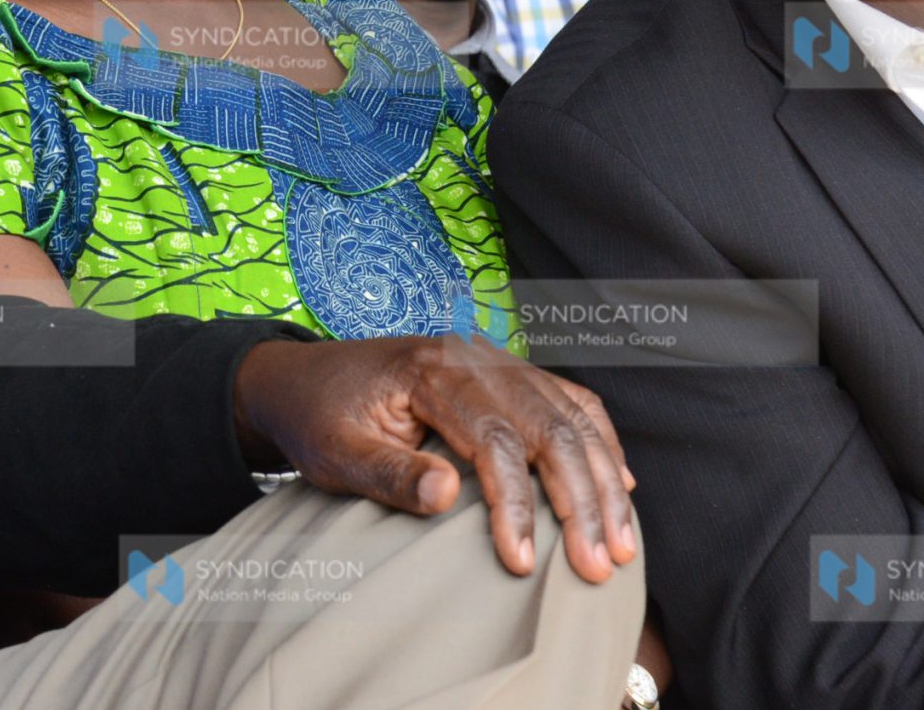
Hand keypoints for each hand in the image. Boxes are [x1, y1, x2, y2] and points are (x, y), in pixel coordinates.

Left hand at [231, 336, 638, 584]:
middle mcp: (474, 358)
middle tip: (600, 564)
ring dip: (604, 479)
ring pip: (570, 415)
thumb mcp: (335, 452)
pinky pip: (569, 401)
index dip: (514, 503)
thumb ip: (388, 473)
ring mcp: (495, 362)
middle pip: (548, 425)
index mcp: (430, 371)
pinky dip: (601, 441)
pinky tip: (620, 483)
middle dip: (582, 499)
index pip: (493, 437)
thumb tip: (446, 494)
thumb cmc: (320, 417)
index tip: (520, 561)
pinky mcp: (506, 375)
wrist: (302, 378)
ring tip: (621, 543)